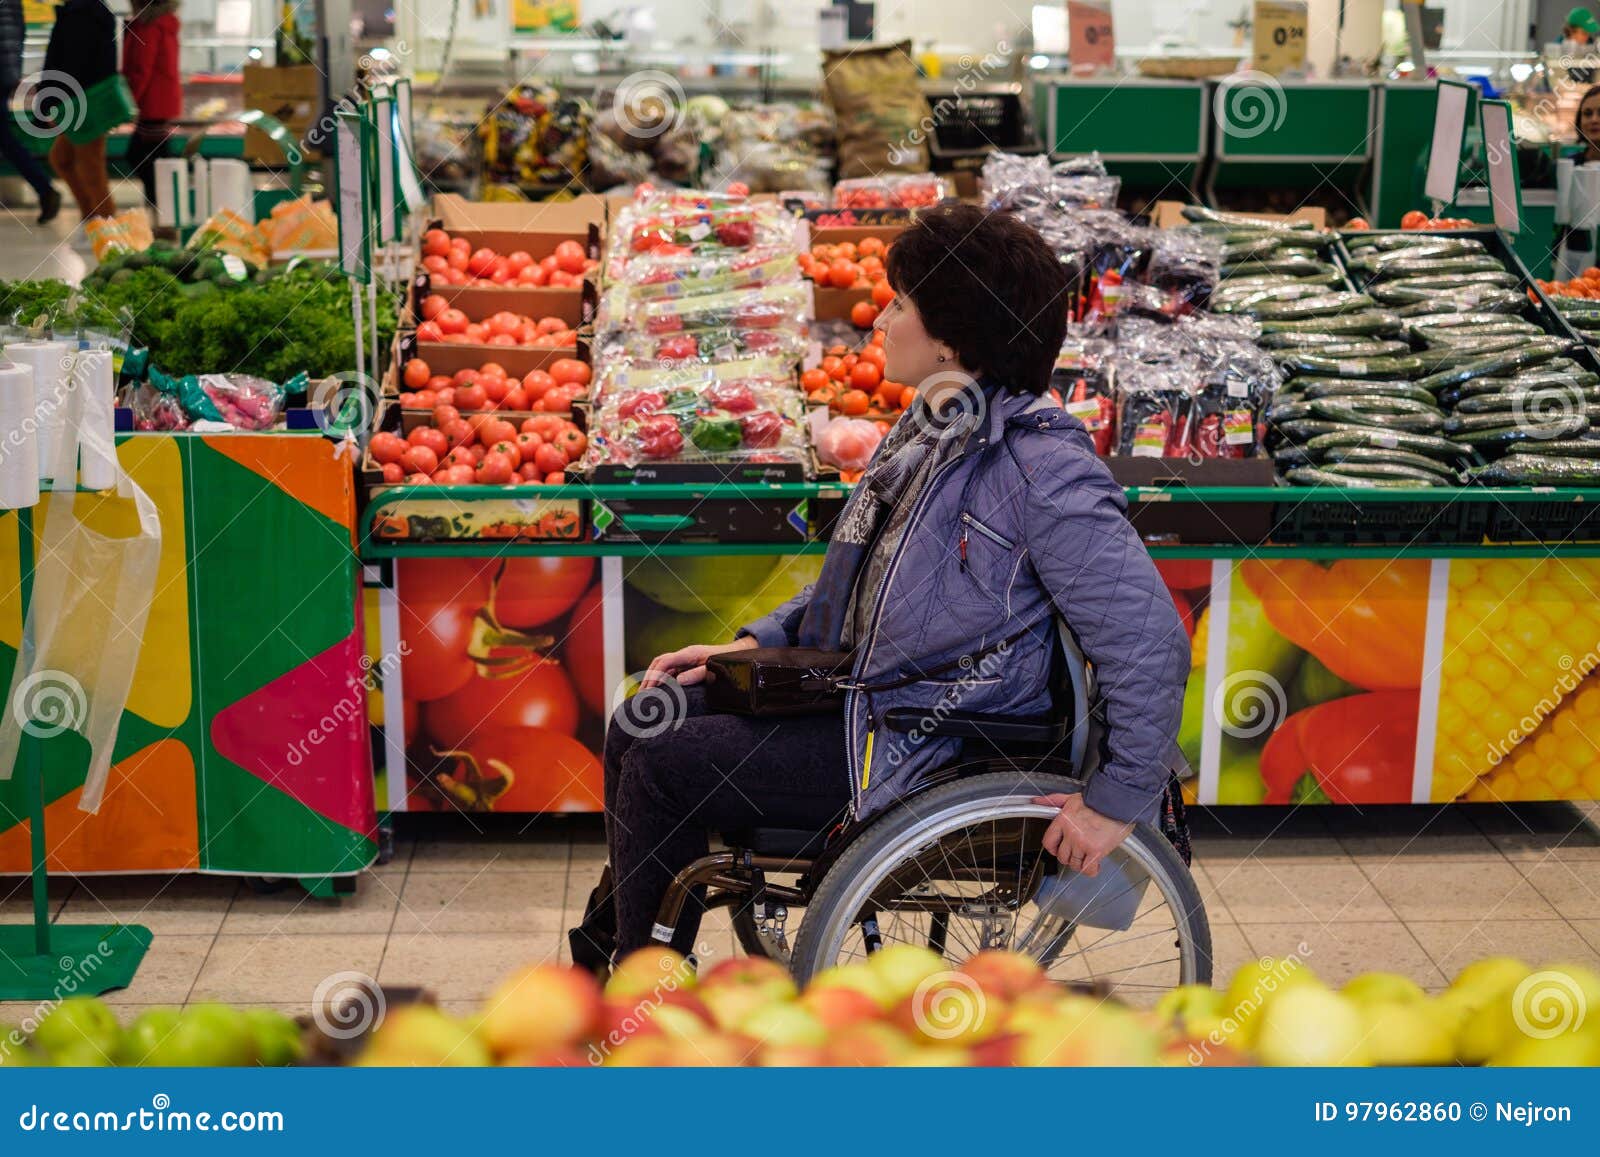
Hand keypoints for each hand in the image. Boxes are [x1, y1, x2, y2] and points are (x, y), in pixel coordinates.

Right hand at [643, 635, 757, 687]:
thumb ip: (696, 674)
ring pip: (663, 666)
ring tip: (645, 693)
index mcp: (689, 653)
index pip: (665, 661)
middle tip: (641, 693)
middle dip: (649, 676)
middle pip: (660, 662)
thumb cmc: (726, 662)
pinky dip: (662, 679)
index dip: (654, 674)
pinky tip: (658, 690)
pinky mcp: (688, 665)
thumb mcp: (713, 669)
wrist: (737, 654)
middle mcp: (684, 655)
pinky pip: (671, 671)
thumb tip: (678, 681)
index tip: (647, 687)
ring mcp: (685, 659)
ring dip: (653, 678)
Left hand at [1033, 792, 1132, 876]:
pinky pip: (1088, 869)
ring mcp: (1082, 843)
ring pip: (1074, 863)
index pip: (1048, 842)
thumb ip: (1053, 800)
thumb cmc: (1097, 799)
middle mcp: (1070, 833)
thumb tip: (1037, 801)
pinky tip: (1095, 864)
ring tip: (1087, 857)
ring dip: (1080, 863)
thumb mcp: (1071, 797)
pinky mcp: (1096, 850)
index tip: (1058, 849)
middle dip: (1068, 857)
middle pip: (1062, 856)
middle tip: (1077, 853)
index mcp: (1062, 821)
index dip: (1053, 849)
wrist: (1116, 801)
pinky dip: (1091, 870)